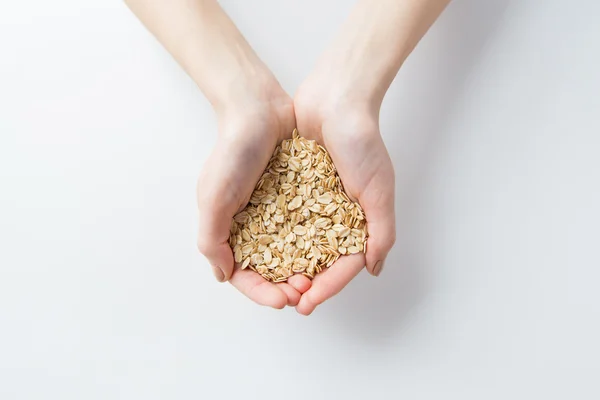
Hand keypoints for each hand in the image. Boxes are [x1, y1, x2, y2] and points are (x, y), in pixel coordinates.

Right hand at [197, 86, 311, 308]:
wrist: (258, 111)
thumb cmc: (231, 153)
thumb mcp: (212, 197)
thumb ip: (212, 238)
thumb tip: (223, 275)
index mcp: (229, 229)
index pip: (244, 273)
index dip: (261, 292)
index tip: (282, 301)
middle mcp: (254, 226)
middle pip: (270, 269)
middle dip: (286, 286)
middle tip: (304, 292)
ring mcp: (277, 213)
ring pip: (292, 253)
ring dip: (304, 269)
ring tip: (317, 277)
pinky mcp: (298, 198)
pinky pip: (309, 227)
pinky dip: (317, 243)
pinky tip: (330, 252)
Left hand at [292, 80, 395, 314]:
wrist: (335, 99)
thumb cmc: (362, 142)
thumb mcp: (379, 190)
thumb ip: (380, 232)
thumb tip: (373, 269)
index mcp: (360, 220)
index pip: (344, 265)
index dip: (328, 287)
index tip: (308, 303)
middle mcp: (335, 216)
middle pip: (319, 260)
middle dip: (303, 282)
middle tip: (286, 297)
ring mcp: (313, 203)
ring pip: (298, 244)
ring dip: (286, 265)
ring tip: (270, 282)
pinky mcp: (293, 187)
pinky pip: (281, 218)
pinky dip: (272, 236)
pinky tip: (258, 251)